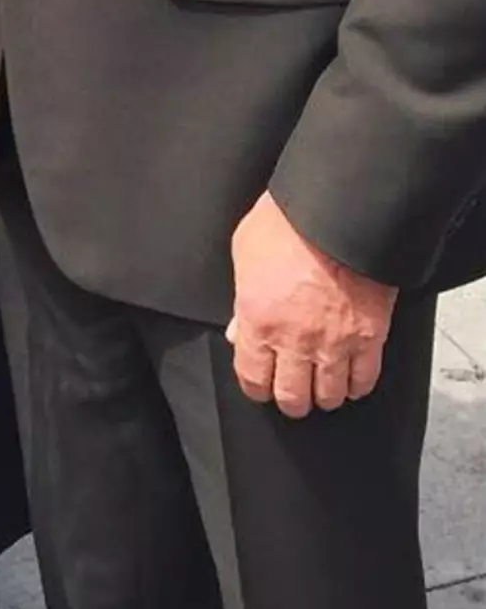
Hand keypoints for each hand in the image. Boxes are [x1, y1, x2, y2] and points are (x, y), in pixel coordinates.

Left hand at [228, 190, 397, 418]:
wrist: (338, 209)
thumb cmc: (287, 221)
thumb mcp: (245, 251)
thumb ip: (241, 298)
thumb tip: (239, 331)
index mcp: (260, 321)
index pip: (254, 379)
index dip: (257, 387)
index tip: (262, 385)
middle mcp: (295, 340)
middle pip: (293, 398)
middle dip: (291, 399)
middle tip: (294, 392)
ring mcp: (335, 342)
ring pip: (329, 396)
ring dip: (324, 395)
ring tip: (322, 387)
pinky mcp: (369, 337)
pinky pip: (364, 380)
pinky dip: (356, 385)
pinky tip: (351, 380)